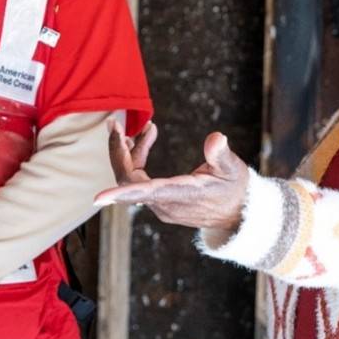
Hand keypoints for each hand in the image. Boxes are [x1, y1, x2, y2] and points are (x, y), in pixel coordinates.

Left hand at [95, 122, 249, 230]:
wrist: (239, 214)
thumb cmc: (236, 190)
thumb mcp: (233, 169)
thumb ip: (221, 155)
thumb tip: (216, 138)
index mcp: (180, 195)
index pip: (145, 194)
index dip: (121, 194)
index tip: (98, 197)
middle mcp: (164, 204)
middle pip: (128, 179)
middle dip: (118, 151)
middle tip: (114, 124)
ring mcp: (160, 205)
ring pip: (131, 178)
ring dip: (130, 151)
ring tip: (143, 127)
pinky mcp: (160, 202)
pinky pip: (138, 181)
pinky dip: (137, 158)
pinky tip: (145, 139)